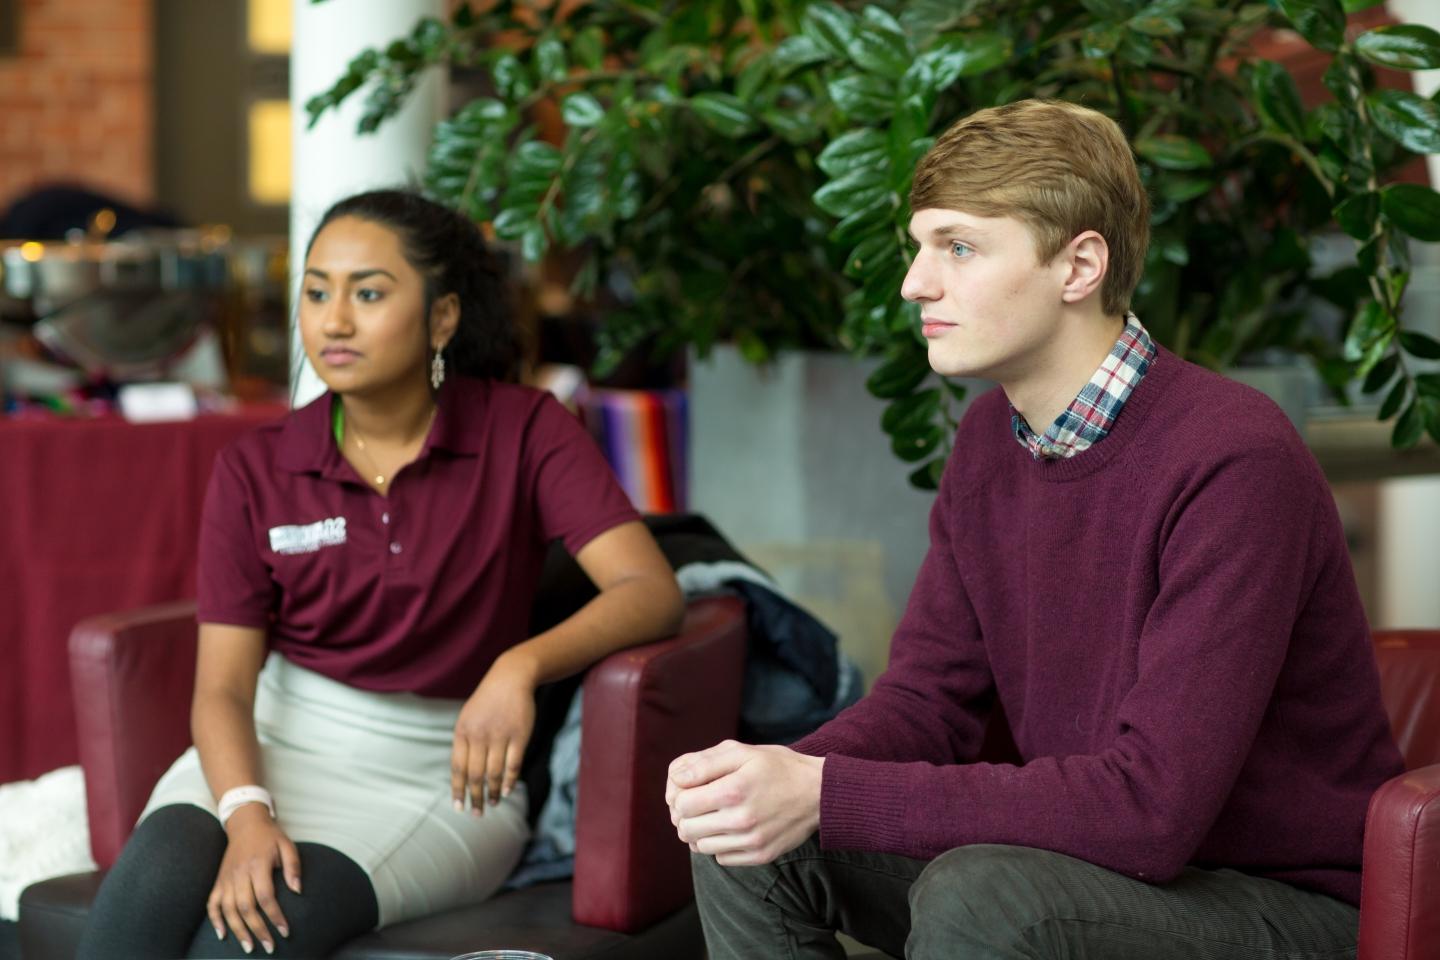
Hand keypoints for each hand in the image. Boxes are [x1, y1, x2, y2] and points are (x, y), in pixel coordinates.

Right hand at [207, 805, 300, 953]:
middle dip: (257, 930)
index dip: (275, 916)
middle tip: (269, 947)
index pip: (265, 897)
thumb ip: (293, 867)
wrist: (245, 823)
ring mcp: (226, 878)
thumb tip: (298, 891)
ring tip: (248, 947)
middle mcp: (239, 873)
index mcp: (258, 864)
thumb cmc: (270, 836)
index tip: (285, 931)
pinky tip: (222, 934)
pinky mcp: (218, 881)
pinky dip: (215, 920)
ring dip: (237, 930)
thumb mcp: (287, 845)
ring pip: (227, 909)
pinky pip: (212, 903)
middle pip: (245, 907)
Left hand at [451, 649, 537, 814]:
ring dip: (493, 792)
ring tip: (493, 804)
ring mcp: (500, 735)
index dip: (458, 790)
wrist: (511, 678)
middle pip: (475, 775)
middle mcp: (479, 735)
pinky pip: (513, 764)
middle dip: (475, 797)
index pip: (457, 768)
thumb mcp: (468, 718)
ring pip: (494, 773)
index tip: (459, 807)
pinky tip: (507, 791)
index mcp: (462, 732)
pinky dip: (510, 781)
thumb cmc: (488, 702)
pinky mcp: (519, 735)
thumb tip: (463, 776)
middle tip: (477, 813)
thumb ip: (464, 744)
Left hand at [666, 739, 824, 865]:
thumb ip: (704, 763)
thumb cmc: (777, 767)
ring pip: (700, 847)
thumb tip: (675, 778)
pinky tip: (731, 828)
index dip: (679, 795)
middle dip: (686, 815)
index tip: (689, 789)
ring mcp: (751, 842)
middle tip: (698, 803)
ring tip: (716, 815)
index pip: (681, 804)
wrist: (819, 792)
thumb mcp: (741, 752)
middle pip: (686, 829)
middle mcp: (740, 820)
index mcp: (733, 790)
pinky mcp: (760, 857)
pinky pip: (721, 858)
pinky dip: (720, 844)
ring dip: (701, 832)